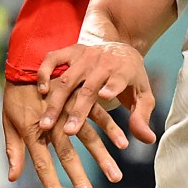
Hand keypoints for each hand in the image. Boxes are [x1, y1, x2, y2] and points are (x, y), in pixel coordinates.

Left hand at [3, 78, 124, 187]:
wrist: (26, 59)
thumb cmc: (15, 95)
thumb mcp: (9, 122)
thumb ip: (14, 151)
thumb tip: (12, 178)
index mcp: (33, 132)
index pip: (42, 165)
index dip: (51, 186)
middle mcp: (52, 123)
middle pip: (67, 156)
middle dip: (80, 181)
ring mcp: (68, 110)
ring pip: (88, 138)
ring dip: (102, 159)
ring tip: (115, 177)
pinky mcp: (80, 97)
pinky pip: (99, 116)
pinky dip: (111, 130)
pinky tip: (123, 144)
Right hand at [35, 37, 159, 147]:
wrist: (120, 47)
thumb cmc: (131, 79)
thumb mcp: (142, 96)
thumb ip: (141, 117)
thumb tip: (148, 140)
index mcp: (123, 70)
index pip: (117, 79)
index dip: (112, 86)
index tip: (105, 96)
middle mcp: (102, 62)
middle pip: (88, 87)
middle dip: (78, 110)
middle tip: (68, 132)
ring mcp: (83, 56)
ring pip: (67, 80)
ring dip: (56, 102)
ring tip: (45, 124)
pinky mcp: (69, 51)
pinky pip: (52, 59)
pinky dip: (45, 72)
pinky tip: (40, 91)